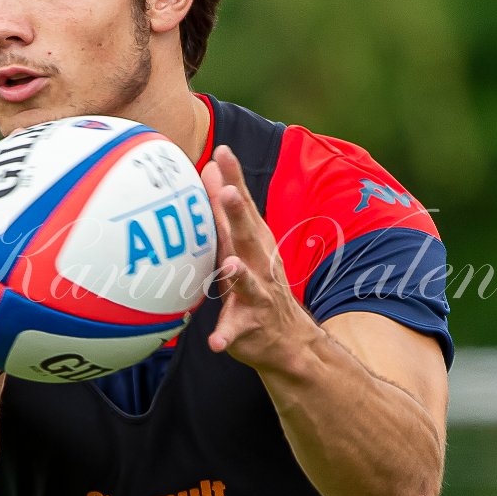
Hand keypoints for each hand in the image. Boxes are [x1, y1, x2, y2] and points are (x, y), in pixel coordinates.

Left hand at [200, 144, 320, 371]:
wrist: (289, 340)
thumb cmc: (257, 283)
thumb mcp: (241, 243)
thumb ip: (224, 209)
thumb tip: (207, 167)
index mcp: (255, 243)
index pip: (244, 207)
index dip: (234, 180)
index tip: (222, 153)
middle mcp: (260, 265)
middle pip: (249, 237)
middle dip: (240, 215)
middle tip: (229, 193)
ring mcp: (258, 297)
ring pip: (248, 283)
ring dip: (239, 273)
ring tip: (231, 264)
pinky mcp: (249, 327)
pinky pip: (236, 332)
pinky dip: (226, 337)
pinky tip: (214, 343)